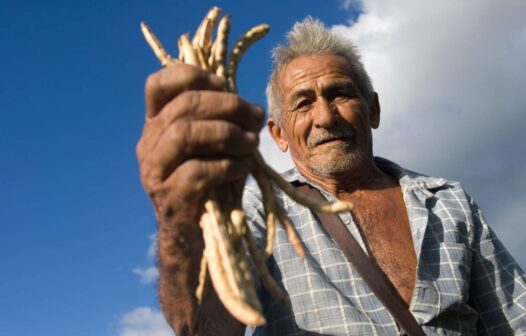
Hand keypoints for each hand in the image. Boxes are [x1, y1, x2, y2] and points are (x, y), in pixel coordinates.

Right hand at [136, 62, 263, 244]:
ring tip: (251, 142)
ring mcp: (154, 172)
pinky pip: (198, 171)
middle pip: (182, 106)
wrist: (196, 236)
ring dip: (227, 133)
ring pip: (185, 134)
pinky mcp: (169, 198)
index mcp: (157, 126)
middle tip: (254, 115)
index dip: (192, 75)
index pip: (158, 85)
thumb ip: (224, 123)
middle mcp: (148, 145)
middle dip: (226, 105)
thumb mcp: (216, 148)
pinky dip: (228, 164)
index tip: (223, 85)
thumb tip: (252, 108)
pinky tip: (243, 167)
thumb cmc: (211, 186)